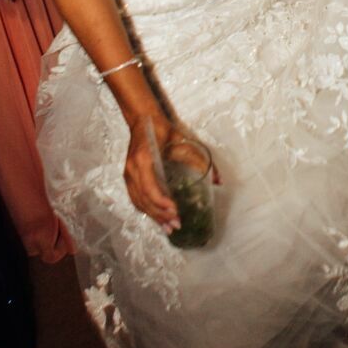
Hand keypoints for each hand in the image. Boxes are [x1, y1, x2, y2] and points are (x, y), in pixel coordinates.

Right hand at [123, 114, 220, 233]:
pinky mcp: (129, 177)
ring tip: (168, 227)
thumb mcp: (183, 142)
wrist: (143, 119)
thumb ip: (200, 161)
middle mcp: (132, 170)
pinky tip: (158, 218)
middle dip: (160, 215)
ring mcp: (128, 174)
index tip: (176, 211)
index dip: (162, 203)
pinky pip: (135, 198)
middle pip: (144, 200)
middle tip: (176, 225)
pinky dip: (146, 210)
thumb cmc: (163, 129)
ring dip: (153, 216)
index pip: (150, 188)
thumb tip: (219, 181)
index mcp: (143, 160)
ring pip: (138, 202)